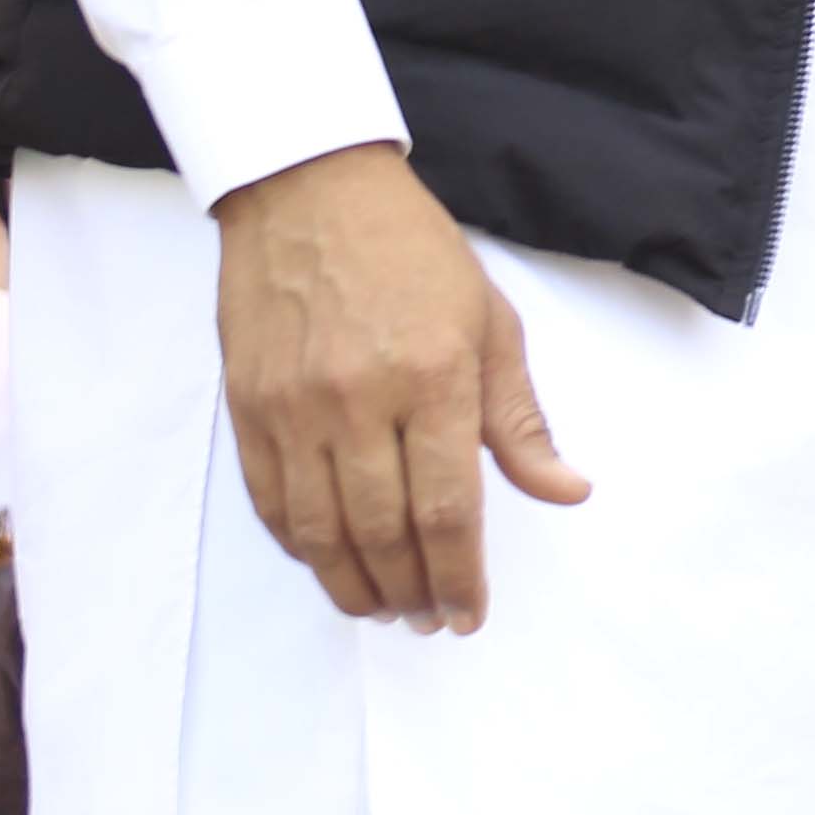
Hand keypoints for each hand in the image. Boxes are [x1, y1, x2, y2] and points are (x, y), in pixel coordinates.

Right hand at [210, 143, 585, 629]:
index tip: (470, 613)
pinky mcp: (248, 409)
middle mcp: (359, 402)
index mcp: (433, 378)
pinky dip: (302, 547)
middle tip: (430, 620)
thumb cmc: (414, 253)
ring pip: (321, 531)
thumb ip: (521, 419)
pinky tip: (330, 562)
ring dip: (354, 585)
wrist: (309, 193)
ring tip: (385, 608)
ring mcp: (294, 409)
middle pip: (382, 532)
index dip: (460, 573)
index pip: (447, 507)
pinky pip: (272, 504)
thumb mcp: (491, 322)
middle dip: (412, 591)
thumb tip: (566, 491)